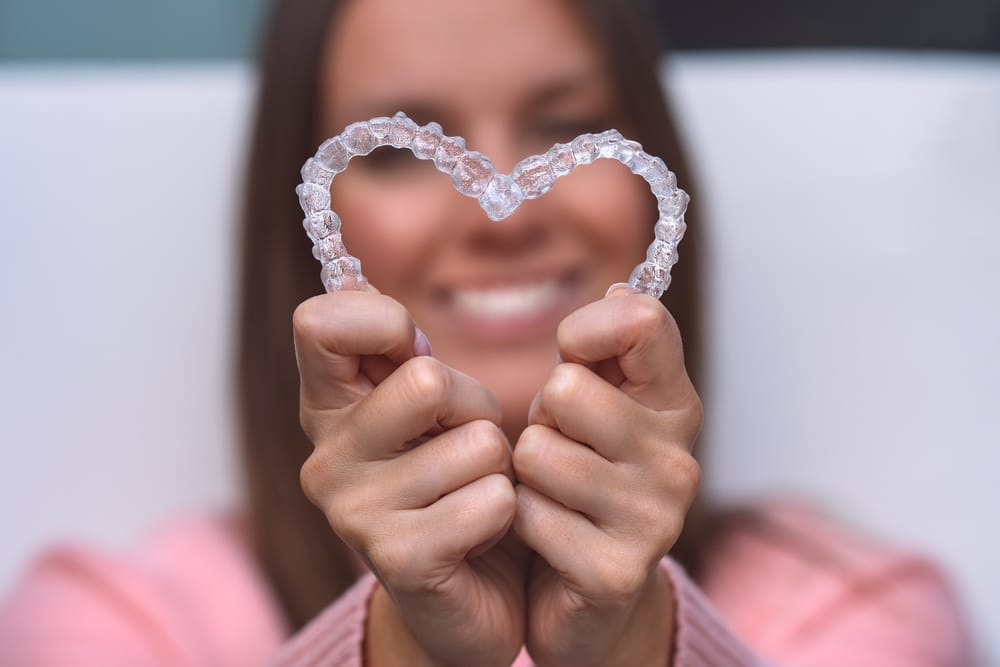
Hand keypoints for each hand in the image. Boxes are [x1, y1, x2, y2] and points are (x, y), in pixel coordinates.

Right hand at [293, 289, 527, 666]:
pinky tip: (482, 533)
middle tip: (464, 444)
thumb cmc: (459, 481)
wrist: (475, 594)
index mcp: (329, 408)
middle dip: (474, 407)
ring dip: (499, 467)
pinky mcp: (399, 559)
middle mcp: (326, 458)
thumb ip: (400, 352)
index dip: (382, 321)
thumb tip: (357, 285)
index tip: (412, 350)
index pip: (319, 324)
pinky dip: (508, 512)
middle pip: (426, 379)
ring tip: (473, 492)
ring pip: (478, 443)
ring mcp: (355, 513)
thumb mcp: (432, 406)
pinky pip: (492, 500)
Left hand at [512, 287, 702, 665]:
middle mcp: (677, 459)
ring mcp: (654, 519)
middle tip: (557, 448)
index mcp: (675, 406)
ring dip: (524, 474)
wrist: (585, 595)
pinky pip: (526, 513)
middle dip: (542, 418)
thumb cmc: (582, 481)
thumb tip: (621, 288)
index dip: (587, 328)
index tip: (571, 355)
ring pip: (536, 452)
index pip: (643, 322)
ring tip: (550, 492)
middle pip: (567, 389)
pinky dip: (517, 521)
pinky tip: (545, 536)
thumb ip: (608, 351)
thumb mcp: (596, 407)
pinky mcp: (615, 571)